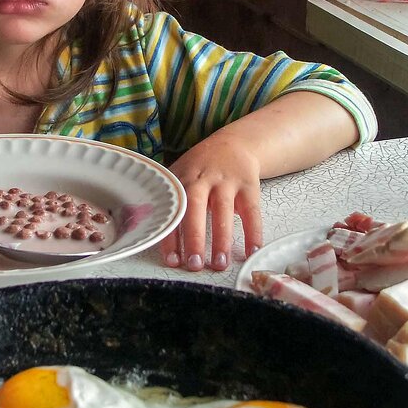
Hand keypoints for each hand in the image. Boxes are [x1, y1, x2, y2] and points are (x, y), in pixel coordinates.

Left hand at [158, 134, 263, 271]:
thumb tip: (154, 237)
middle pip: (195, 208)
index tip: (173, 261)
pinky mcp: (248, 184)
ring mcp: (226, 181)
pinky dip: (253, 231)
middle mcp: (201, 179)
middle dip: (194, 237)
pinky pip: (251, 211)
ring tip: (220, 264)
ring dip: (222, 239)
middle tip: (194, 264)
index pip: (172, 212)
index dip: (171, 237)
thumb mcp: (180, 176)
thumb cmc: (200, 169)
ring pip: (223, 211)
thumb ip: (170, 202)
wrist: (234, 143)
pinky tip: (252, 250)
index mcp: (180, 181)